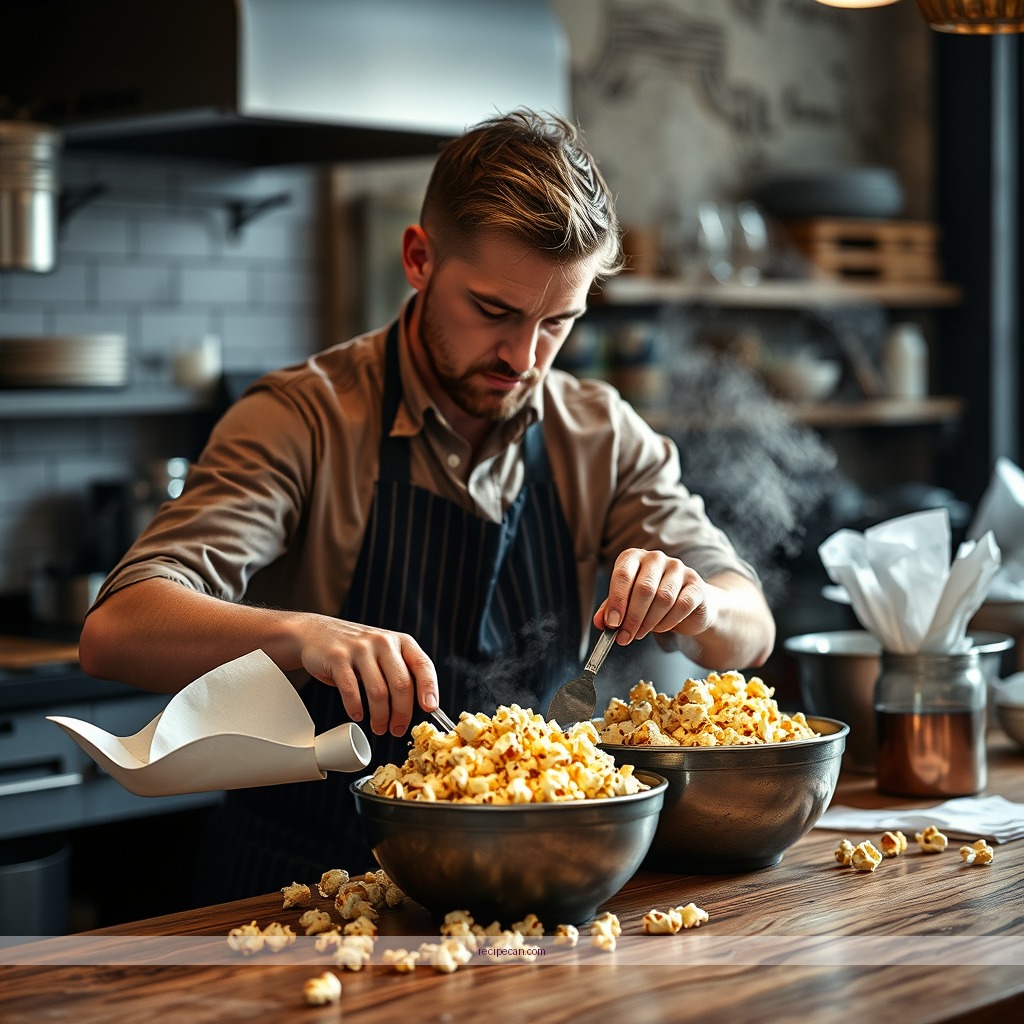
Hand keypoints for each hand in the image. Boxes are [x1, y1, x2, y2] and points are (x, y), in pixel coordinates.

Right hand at [300, 617, 439, 736]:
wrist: (317, 632)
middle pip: (401, 684)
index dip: (429, 688)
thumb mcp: (385, 653)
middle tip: (398, 729)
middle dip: (402, 713)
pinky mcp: (337, 657)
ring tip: (379, 727)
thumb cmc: (357, 650)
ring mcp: (360, 648)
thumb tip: (421, 706)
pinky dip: (356, 708)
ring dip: (380, 716)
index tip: (430, 708)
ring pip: (378, 691)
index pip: (423, 665)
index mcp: (401, 641)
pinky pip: (351, 690)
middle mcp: (383, 641)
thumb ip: (401, 672)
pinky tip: (357, 715)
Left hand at [594, 548, 712, 644]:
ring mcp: (678, 569)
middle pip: (644, 588)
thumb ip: (611, 609)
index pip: (623, 575)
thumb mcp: (627, 603)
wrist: (687, 605)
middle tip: (625, 637)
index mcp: (634, 557)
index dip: (617, 601)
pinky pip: (681, 606)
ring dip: (649, 622)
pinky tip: (661, 627)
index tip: (612, 623)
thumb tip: (600, 622)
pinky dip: (668, 622)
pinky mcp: (696, 585)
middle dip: (632, 617)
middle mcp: (656, 558)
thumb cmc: (650, 601)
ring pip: (663, 598)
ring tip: (640, 633)